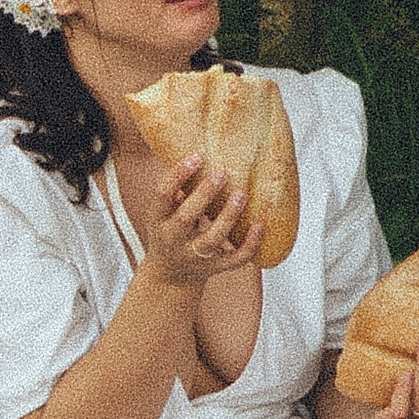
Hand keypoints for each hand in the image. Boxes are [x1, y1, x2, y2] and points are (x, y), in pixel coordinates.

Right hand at [141, 155, 261, 293]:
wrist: (169, 276)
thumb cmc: (169, 232)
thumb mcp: (163, 211)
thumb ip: (176, 187)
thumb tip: (193, 142)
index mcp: (158, 219)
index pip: (162, 195)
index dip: (177, 175)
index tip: (197, 156)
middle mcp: (173, 239)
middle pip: (185, 218)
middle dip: (203, 196)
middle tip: (222, 173)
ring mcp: (194, 256)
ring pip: (211, 239)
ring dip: (227, 217)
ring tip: (241, 195)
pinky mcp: (214, 268)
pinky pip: (234, 260)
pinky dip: (249, 245)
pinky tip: (260, 225)